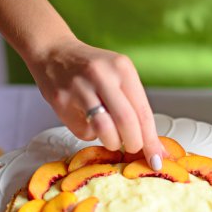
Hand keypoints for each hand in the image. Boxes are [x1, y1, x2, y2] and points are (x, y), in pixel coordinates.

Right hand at [28, 38, 163, 169]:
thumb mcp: (118, 75)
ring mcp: (79, 87)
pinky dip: (91, 134)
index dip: (151, 140)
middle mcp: (102, 75)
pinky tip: (87, 121)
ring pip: (104, 130)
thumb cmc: (92, 68)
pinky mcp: (61, 100)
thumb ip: (135, 105)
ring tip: (112, 138)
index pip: (143, 111)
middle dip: (134, 144)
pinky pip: (83, 130)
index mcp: (122, 68)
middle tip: (133, 147)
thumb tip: (153, 144)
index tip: (157, 159)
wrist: (54, 52)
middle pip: (126, 122)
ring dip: (113, 143)